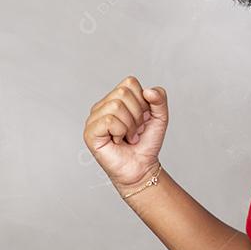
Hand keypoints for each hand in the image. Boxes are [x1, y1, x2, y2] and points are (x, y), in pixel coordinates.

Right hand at [83, 76, 168, 192]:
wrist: (142, 166)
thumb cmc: (147, 142)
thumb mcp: (160, 117)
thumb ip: (159, 99)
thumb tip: (148, 90)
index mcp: (116, 98)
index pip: (130, 82)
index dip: (143, 101)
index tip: (143, 118)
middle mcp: (102, 106)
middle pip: (123, 92)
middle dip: (137, 114)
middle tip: (135, 130)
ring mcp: (94, 119)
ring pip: (116, 106)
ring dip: (130, 125)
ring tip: (128, 136)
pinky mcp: (90, 132)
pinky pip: (109, 121)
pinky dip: (120, 132)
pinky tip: (118, 141)